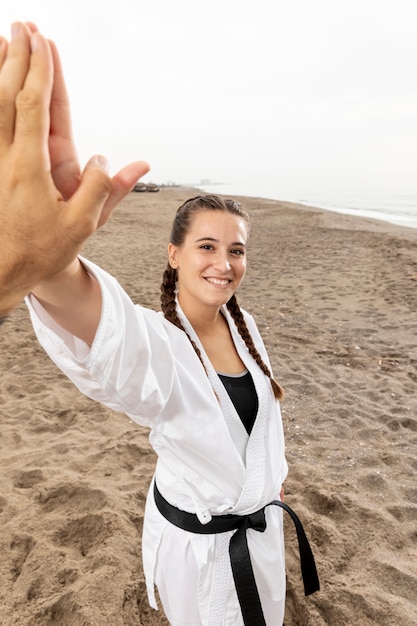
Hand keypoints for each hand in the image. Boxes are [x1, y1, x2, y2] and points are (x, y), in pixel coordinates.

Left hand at [0, 23, 148, 315]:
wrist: (4, 272)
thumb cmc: (43, 250)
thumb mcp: (82, 227)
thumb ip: (100, 192)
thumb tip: (106, 160)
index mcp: (30, 167)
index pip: (34, 106)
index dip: (39, 71)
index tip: (42, 41)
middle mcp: (7, 158)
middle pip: (6, 95)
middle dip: (15, 57)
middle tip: (22, 26)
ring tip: (1, 40)